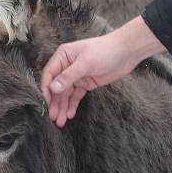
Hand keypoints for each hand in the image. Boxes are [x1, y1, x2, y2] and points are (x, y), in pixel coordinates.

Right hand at [40, 16, 164, 126]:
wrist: (126, 52)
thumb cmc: (105, 51)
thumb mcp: (85, 63)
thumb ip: (68, 76)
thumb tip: (53, 88)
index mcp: (63, 56)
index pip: (49, 74)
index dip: (46, 89)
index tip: (46, 103)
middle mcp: (67, 66)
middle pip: (57, 87)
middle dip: (55, 102)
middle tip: (53, 117)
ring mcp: (76, 76)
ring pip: (66, 94)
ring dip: (62, 107)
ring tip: (60, 121)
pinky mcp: (86, 83)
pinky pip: (76, 96)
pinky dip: (72, 105)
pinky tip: (70, 114)